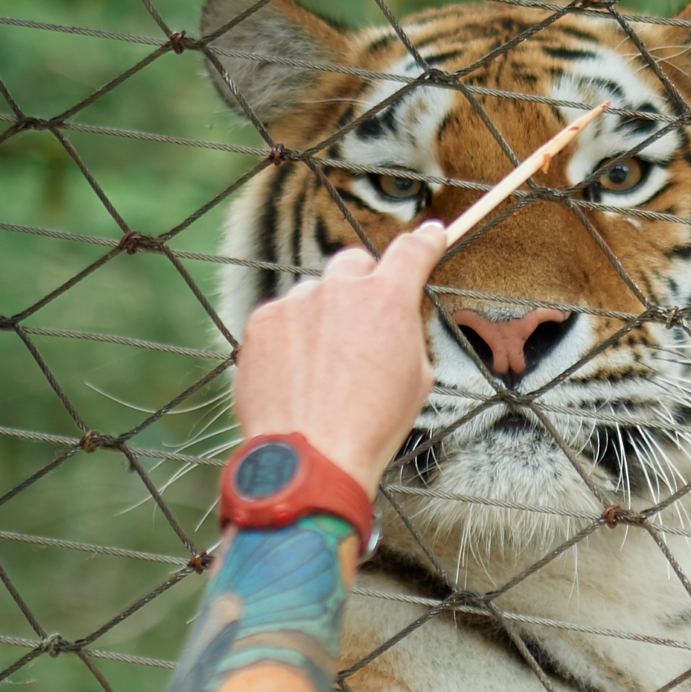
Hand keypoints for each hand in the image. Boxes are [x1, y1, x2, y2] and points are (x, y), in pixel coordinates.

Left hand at [231, 227, 446, 494]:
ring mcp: (294, 303)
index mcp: (387, 300)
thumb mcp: (417, 377)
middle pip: (355, 263)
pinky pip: (282, 318)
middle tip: (365, 323)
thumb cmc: (373, 425)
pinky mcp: (260, 324)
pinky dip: (291, 339)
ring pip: (315, 295)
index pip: (412, 251)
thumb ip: (405, 332)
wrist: (312, 457)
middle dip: (363, 284)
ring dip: (323, 317)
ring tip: (324, 369)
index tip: (431, 234)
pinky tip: (298, 376)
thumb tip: (393, 320)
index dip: (426, 240)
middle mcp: (338, 290)